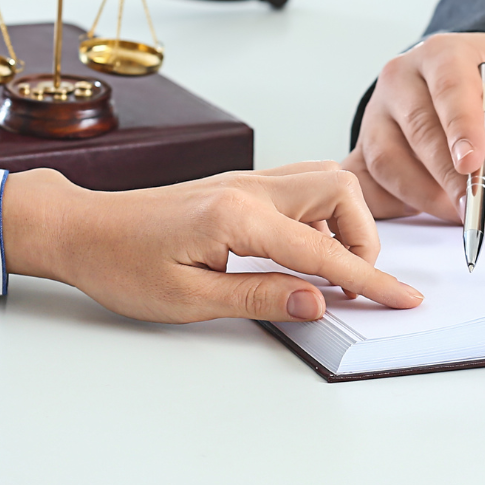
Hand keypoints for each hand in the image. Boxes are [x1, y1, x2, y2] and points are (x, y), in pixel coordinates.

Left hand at [0, 163, 424, 324]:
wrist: (81, 229)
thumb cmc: (120, 264)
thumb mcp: (188, 299)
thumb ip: (260, 296)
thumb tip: (317, 302)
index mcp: (238, 216)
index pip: (324, 253)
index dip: (370, 281)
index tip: (403, 299)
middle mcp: (249, 188)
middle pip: (340, 191)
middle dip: (363, 238)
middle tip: (350, 285)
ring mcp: (246, 181)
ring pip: (324, 183)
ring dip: (343, 225)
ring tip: (328, 272)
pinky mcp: (239, 187)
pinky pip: (301, 189)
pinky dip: (319, 218)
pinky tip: (300, 254)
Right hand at [341, 32, 484, 220]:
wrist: (464, 84)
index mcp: (441, 54)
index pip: (448, 88)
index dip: (459, 128)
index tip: (472, 164)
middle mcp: (400, 79)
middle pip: (417, 129)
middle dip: (446, 175)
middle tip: (473, 204)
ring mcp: (376, 113)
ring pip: (386, 160)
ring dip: (422, 194)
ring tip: (457, 209)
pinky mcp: (364, 146)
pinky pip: (366, 182)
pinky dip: (389, 203)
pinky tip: (421, 209)